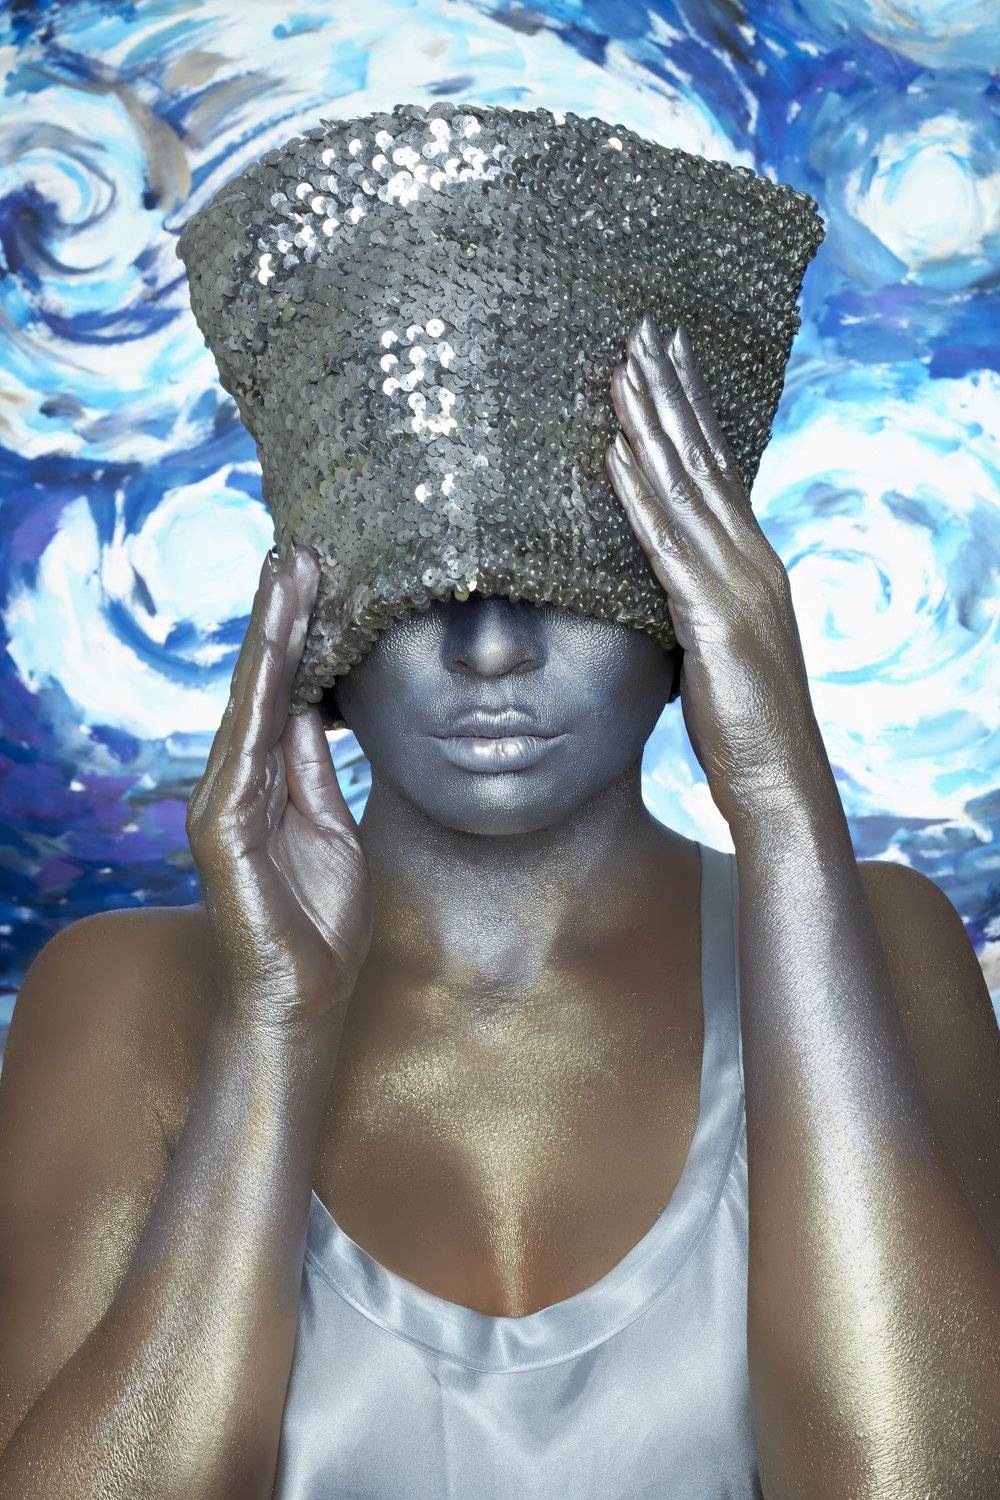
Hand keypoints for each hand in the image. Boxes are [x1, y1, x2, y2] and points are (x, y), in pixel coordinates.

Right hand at [186, 542, 372, 1031]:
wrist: (305, 999)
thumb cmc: (321, 923)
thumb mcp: (333, 830)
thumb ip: (315, 771)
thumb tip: (312, 706)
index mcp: (264, 783)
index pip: (282, 694)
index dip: (298, 636)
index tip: (316, 577)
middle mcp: (235, 784)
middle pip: (261, 685)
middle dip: (282, 617)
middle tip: (299, 550)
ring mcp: (223, 805)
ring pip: (250, 705)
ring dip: (272, 639)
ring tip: (289, 577)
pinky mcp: (222, 832)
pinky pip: (246, 753)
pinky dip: (260, 700)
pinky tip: (276, 654)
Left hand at [606, 315, 829, 829]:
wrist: (779, 779)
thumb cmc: (745, 724)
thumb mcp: (718, 647)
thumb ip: (694, 601)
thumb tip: (658, 580)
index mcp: (753, 562)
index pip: (719, 467)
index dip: (691, 409)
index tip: (666, 357)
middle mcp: (751, 559)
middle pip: (704, 460)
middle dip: (671, 392)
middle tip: (642, 330)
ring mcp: (736, 585)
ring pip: (684, 489)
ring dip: (649, 425)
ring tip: (620, 369)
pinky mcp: (712, 619)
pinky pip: (665, 547)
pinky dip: (638, 496)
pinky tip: (613, 454)